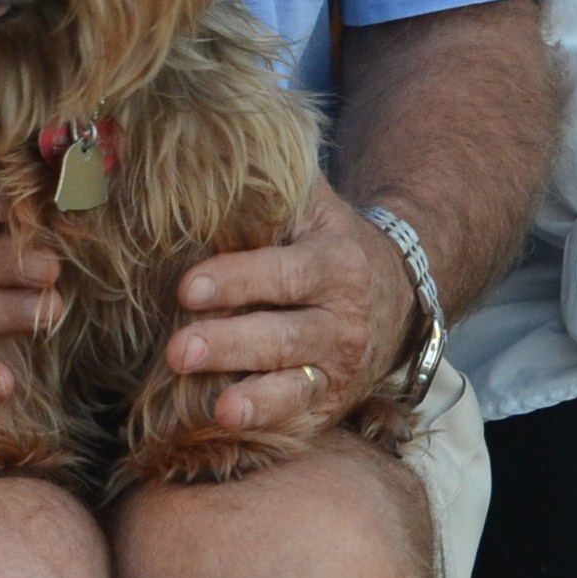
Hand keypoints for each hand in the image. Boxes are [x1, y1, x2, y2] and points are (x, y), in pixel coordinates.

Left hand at [166, 191, 420, 440]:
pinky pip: (298, 418)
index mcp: (336, 262)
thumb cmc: (329, 243)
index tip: (187, 288)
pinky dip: (267, 425)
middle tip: (178, 351)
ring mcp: (339, 368)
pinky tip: (234, 428)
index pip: (285, 273)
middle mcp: (344, 320)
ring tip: (217, 406)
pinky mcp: (331, 405)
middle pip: (285, 335)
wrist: (399, 296)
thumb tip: (202, 150)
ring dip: (254, 398)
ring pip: (295, 385)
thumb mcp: (315, 208)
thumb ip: (273, 185)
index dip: (237, 280)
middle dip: (231, 344)